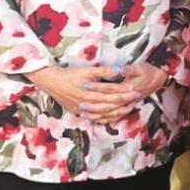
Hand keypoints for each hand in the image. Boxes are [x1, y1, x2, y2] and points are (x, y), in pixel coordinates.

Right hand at [33, 62, 150, 121]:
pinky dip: (106, 119)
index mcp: (91, 92)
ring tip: (129, 108)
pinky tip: (114, 116)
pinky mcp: (80, 113)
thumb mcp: (88, 70)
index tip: (137, 91)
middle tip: (137, 99)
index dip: (126, 93)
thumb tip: (120, 69)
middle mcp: (88, 103)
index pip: (113, 95)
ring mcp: (84, 110)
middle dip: (125, 103)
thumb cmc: (70, 74)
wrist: (52, 82)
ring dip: (118, 112)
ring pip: (105, 114)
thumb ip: (105, 71)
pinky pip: (96, 119)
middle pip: (111, 106)